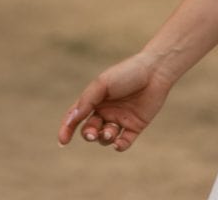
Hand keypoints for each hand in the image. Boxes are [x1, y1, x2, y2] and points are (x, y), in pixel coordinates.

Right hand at [58, 53, 173, 151]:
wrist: (154, 72)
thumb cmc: (126, 73)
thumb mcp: (102, 84)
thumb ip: (87, 101)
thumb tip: (72, 119)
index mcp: (95, 99)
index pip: (77, 116)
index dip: (67, 128)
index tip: (62, 141)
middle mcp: (106, 110)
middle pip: (90, 130)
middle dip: (89, 134)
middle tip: (92, 133)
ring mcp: (120, 119)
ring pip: (105, 138)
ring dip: (104, 138)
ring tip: (110, 131)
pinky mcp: (135, 127)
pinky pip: (123, 142)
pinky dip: (118, 145)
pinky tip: (117, 142)